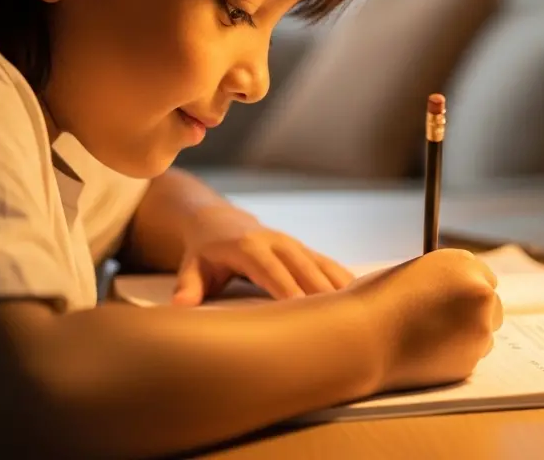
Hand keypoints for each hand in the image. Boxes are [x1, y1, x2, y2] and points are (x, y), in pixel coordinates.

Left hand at [171, 203, 353, 304]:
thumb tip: (180, 306)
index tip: (301, 311)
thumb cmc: (205, 253)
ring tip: (359, 312)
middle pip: (303, 269)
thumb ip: (188, 286)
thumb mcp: (192, 266)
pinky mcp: (305, 251)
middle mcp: (277, 243)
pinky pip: (329, 265)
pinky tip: (363, 298)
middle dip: (320, 294)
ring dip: (338, 288)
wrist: (220, 222)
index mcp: (250, 247)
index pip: (272, 271)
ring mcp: (294, 245)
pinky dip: (345, 280)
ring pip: (321, 266)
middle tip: (337, 321)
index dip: (287, 290)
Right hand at [346, 249, 502, 392]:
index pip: (483, 276)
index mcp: (463, 263)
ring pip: (483, 334)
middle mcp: (480, 293)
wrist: (360, 339)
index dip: (467, 289)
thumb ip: (439, 280)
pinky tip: (425, 354)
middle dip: (473, 314)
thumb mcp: (410, 273)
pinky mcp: (471, 361)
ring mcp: (479, 329)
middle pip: (491, 305)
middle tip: (445, 323)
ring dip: (465, 337)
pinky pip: (470, 358)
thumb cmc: (373, 303)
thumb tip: (450, 291)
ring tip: (427, 339)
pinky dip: (454, 358)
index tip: (456, 300)